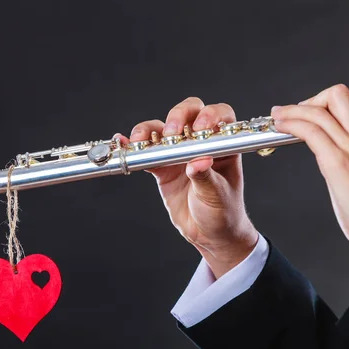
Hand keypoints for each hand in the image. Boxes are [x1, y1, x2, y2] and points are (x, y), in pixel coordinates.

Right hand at [115, 98, 258, 278]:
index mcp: (223, 145)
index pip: (219, 117)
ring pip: (163, 129)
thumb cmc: (223, 212)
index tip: (200, 129)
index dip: (210, 115)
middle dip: (178, 116)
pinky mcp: (162, 167)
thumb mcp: (217, 195)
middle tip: (172, 132)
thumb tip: (199, 161)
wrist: (209, 234)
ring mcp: (179, 153)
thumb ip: (206, 177)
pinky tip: (124, 144)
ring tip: (140, 140)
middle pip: (189, 113)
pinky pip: (146, 152)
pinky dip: (134, 147)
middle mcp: (201, 143)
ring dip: (149, 130)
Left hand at [271, 82, 348, 275]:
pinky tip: (281, 127)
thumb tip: (348, 160)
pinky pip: (310, 131)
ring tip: (278, 116)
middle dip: (315, 99)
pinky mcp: (337, 162)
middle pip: (340, 95)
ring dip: (292, 110)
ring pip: (320, 110)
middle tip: (301, 114)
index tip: (332, 109)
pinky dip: (291, 123)